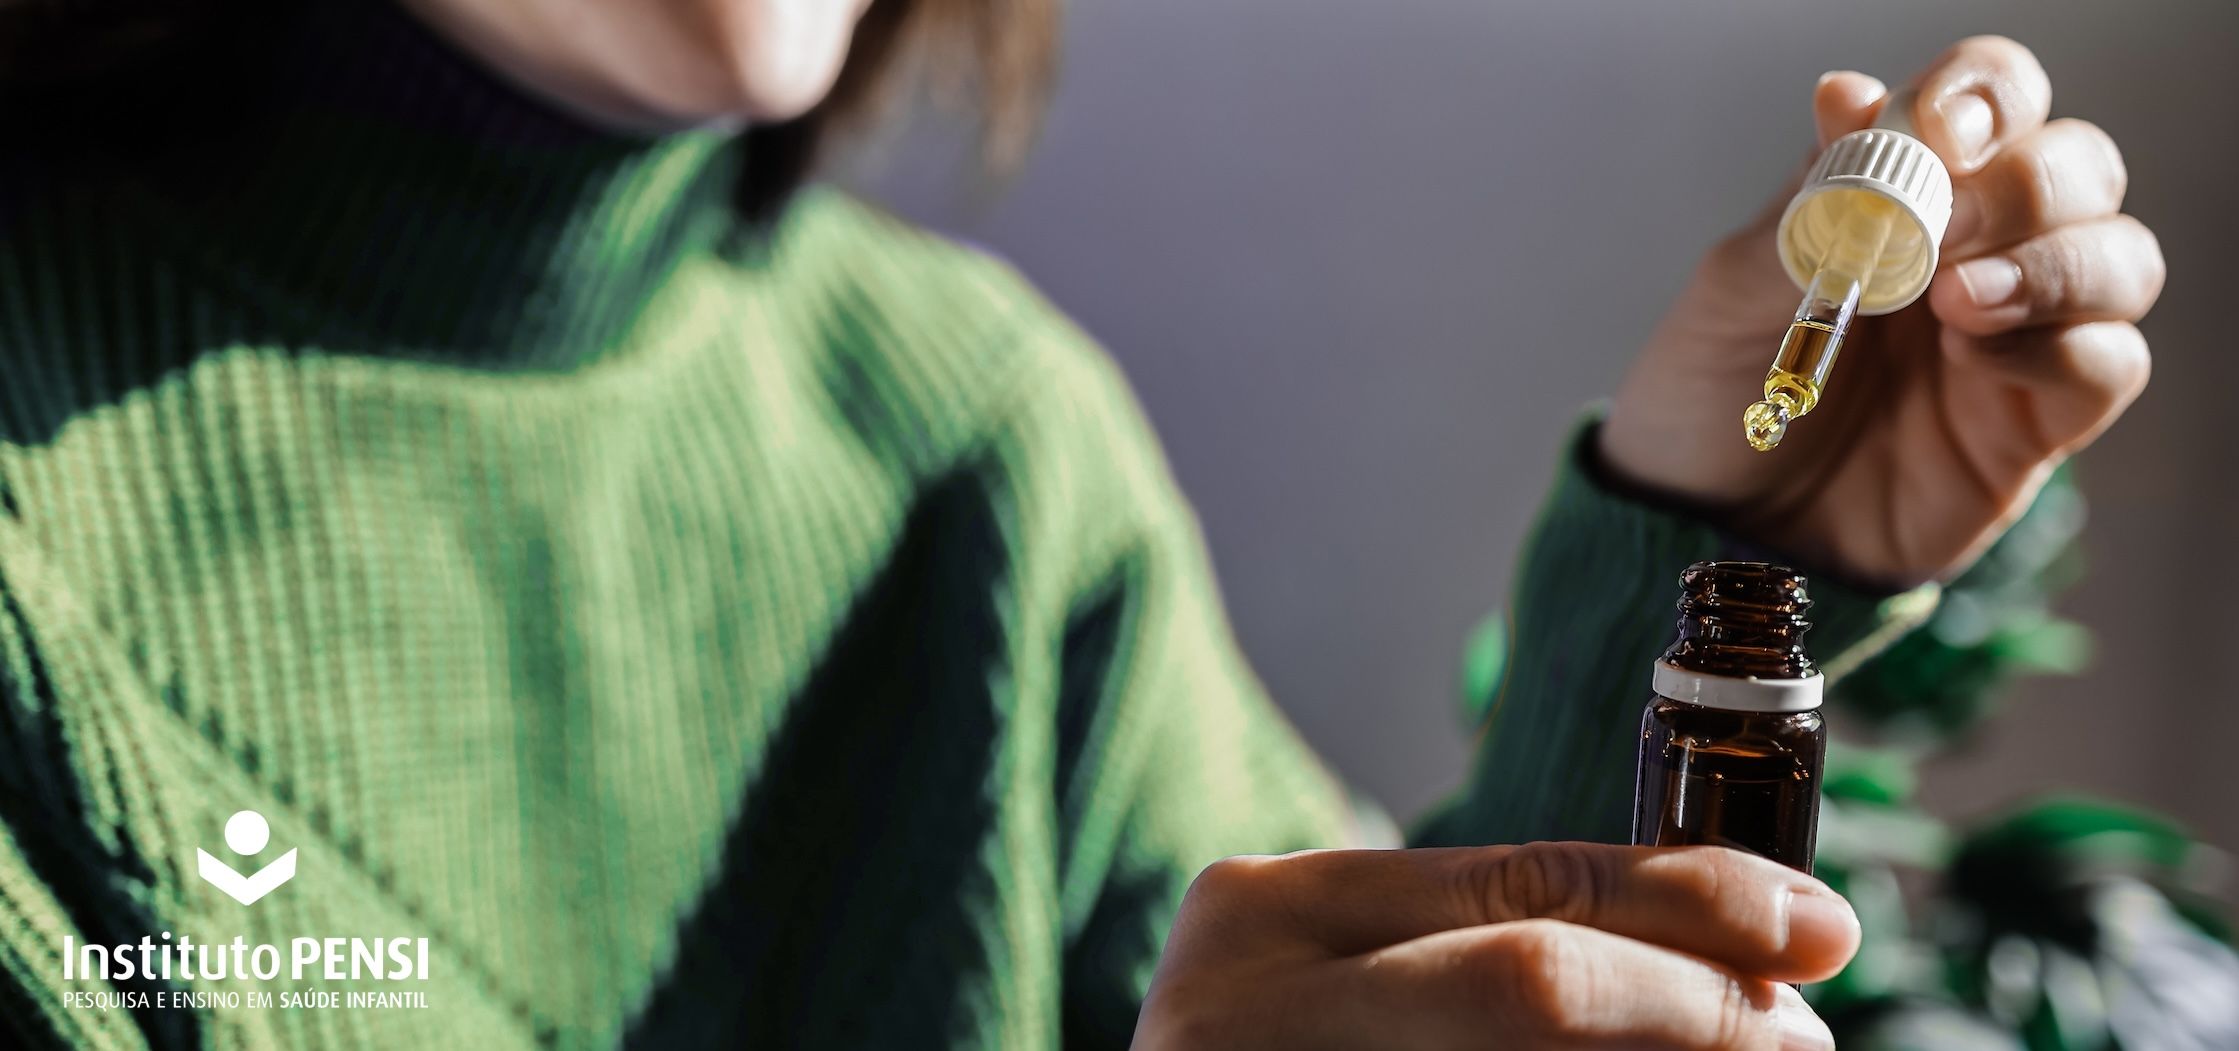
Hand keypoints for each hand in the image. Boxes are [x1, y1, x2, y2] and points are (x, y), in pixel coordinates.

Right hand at [1133, 843, 1858, 1048]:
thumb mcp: (1332, 980)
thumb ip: (1471, 945)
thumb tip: (1727, 961)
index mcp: (1264, 912)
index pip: (1519, 882)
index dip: (1692, 899)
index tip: (1813, 924)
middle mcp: (1248, 1004)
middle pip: (1535, 982)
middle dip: (1703, 1003)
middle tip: (1802, 1033)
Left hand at [1601, 37, 2159, 585]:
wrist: (1706, 527)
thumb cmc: (1712, 399)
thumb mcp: (1730, 295)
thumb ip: (1808, 207)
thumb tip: (1848, 96)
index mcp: (1903, 196)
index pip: (1993, 102)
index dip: (1987, 96)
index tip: (1940, 130)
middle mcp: (1977, 253)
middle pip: (2079, 169)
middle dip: (2027, 184)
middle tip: (1946, 228)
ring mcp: (2016, 338)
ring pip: (2121, 258)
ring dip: (2059, 262)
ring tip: (1958, 301)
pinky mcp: (2035, 424)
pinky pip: (2109, 363)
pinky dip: (2060, 348)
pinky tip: (1974, 360)